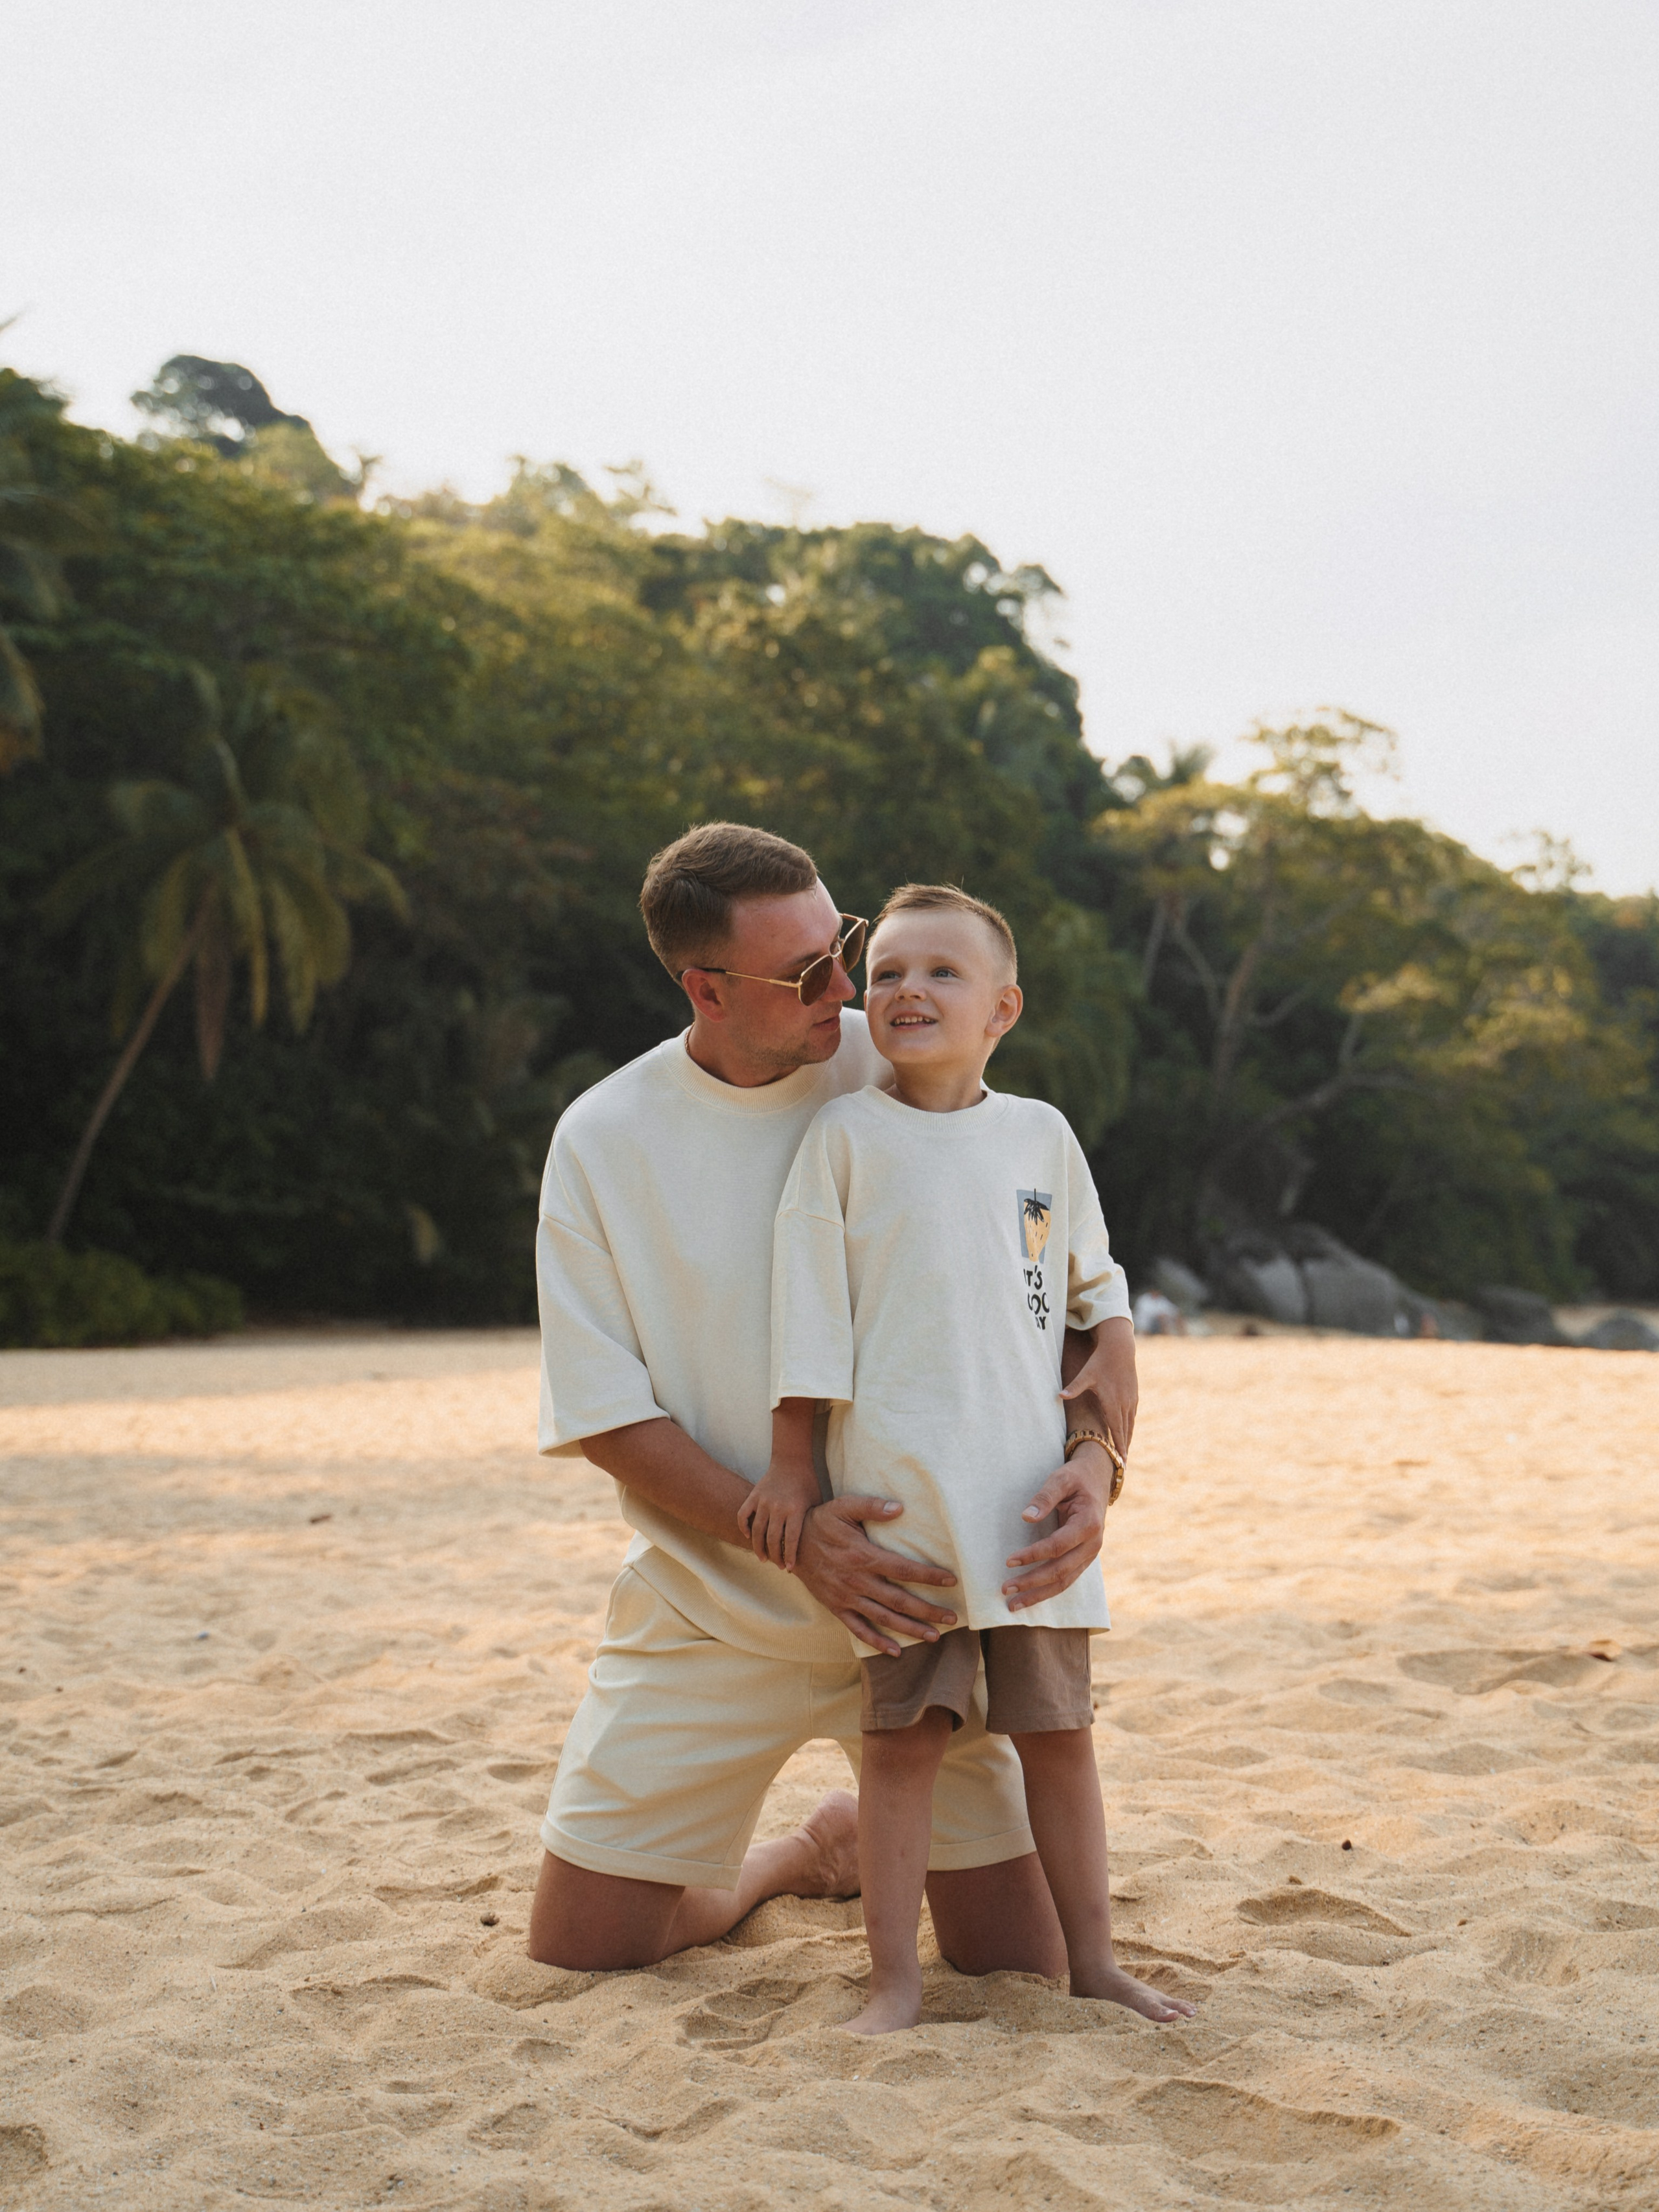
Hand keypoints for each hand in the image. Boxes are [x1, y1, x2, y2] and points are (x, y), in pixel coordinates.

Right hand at [736, 1463, 819, 1570]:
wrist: (792, 1460)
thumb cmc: (808, 1482)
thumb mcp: (816, 1501)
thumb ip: (812, 1521)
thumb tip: (815, 1543)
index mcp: (795, 1510)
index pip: (791, 1539)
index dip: (790, 1556)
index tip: (789, 1567)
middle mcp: (778, 1507)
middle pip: (772, 1539)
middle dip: (775, 1556)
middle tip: (778, 1565)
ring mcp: (764, 1501)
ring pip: (756, 1531)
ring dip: (758, 1548)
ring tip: (762, 1558)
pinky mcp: (754, 1495)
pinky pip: (743, 1515)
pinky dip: (743, 1527)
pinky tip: (748, 1536)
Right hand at [792, 1495, 958, 1656]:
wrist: (789, 1545)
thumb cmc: (821, 1522)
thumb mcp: (843, 1507)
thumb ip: (871, 1506)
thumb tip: (899, 1508)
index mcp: (864, 1556)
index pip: (904, 1569)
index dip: (929, 1576)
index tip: (951, 1581)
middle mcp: (858, 1581)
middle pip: (899, 1600)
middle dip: (928, 1610)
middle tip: (952, 1618)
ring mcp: (847, 1597)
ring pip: (883, 1618)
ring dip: (910, 1629)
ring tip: (934, 1636)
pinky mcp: (837, 1607)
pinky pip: (858, 1629)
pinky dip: (877, 1642)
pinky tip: (895, 1651)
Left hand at [1002, 1442, 1113, 1609]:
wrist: (1098, 1479)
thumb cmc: (1076, 1478)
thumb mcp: (1061, 1478)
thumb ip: (1044, 1497)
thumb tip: (1026, 1517)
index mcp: (1088, 1524)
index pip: (1057, 1546)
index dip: (1033, 1555)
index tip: (1009, 1560)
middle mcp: (1093, 1544)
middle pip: (1060, 1571)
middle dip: (1032, 1583)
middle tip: (1005, 1589)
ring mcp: (1090, 1555)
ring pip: (1064, 1582)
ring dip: (1038, 1595)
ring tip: (1012, 1605)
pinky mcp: (1084, 1559)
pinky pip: (1066, 1580)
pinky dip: (1047, 1591)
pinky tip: (1029, 1599)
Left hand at [1059, 1314, 1137, 1459]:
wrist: (1119, 1348)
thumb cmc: (1099, 1362)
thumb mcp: (1085, 1375)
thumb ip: (1074, 1387)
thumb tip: (1059, 1395)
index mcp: (1112, 1402)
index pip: (1116, 1430)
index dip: (1119, 1446)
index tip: (1122, 1461)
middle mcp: (1124, 1404)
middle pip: (1125, 1431)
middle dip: (1124, 1448)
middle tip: (1123, 1465)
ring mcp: (1131, 1400)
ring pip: (1130, 1425)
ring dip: (1128, 1439)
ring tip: (1126, 1454)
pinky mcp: (1133, 1396)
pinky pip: (1132, 1416)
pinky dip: (1130, 1427)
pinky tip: (1127, 1433)